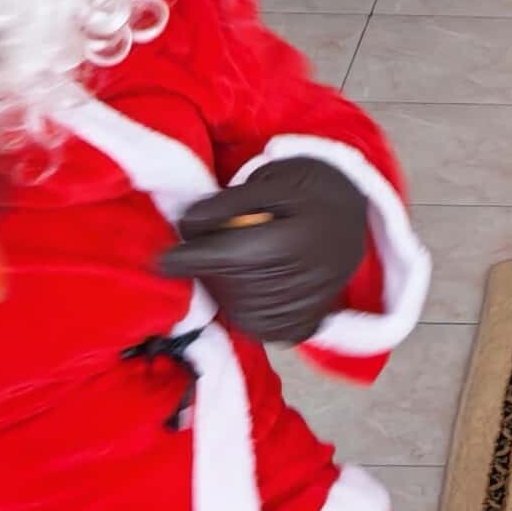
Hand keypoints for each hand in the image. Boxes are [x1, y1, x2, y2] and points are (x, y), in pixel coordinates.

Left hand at [153, 156, 368, 340]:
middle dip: (207, 267)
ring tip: (239, 262)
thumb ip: (227, 204)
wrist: (350, 218)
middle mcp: (302, 279)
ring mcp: (305, 308)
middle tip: (212, 245)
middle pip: (227, 284)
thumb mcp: (269, 181)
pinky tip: (251, 288)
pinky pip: (258, 329)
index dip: (186, 259)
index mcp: (294, 239)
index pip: (224, 258)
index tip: (161, 260)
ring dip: (224, 288)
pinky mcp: (303, 326)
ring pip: (236, 308)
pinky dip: (245, 310)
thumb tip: (185, 227)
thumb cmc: (305, 192)